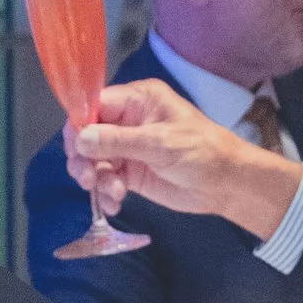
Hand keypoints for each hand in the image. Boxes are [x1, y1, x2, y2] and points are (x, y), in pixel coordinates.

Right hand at [67, 79, 302, 239]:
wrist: (225, 184)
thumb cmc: (202, 152)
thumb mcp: (160, 143)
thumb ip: (119, 141)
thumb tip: (82, 138)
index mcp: (137, 100)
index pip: (95, 105)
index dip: (80, 125)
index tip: (76, 149)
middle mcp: (128, 121)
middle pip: (87, 134)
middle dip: (83, 157)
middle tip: (88, 178)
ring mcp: (127, 148)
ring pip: (93, 160)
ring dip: (95, 179)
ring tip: (112, 192)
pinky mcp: (130, 172)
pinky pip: (105, 180)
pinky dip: (105, 193)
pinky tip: (115, 202)